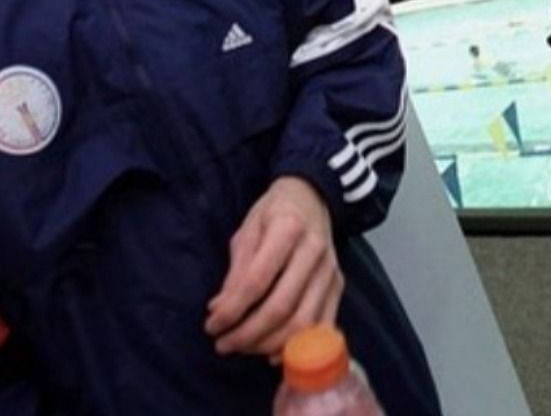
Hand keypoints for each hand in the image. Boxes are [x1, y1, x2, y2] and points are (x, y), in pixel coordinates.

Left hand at [205, 176, 342, 357]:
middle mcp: (314, 251)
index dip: (232, 310)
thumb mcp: (247, 231)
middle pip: (281, 306)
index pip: (257, 281)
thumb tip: (219, 310)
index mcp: (287, 229)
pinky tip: (272, 353)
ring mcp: (330, 271)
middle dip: (247, 334)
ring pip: (302, 322)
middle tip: (223, 344)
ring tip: (243, 348)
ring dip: (268, 343)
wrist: (312, 197)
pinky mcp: (338, 286)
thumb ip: (236, 271)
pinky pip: (321, 326)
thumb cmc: (273, 212)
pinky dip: (296, 345)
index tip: (212, 325)